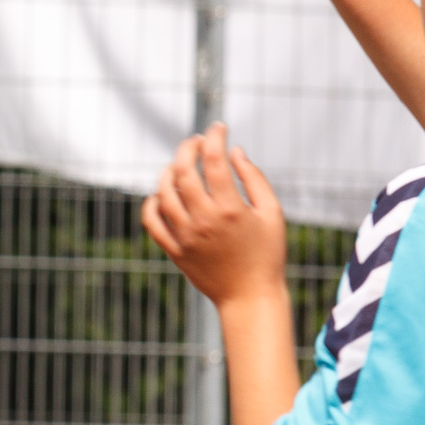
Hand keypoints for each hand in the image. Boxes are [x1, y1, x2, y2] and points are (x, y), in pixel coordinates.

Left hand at [142, 124, 287, 308]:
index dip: (214, 137)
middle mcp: (203, 220)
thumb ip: (254, 178)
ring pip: (163, 193)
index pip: (214, 160)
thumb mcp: (272, 213)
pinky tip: (161, 194)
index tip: (218, 127)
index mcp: (231, 209)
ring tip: (181, 165)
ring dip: (169, 172)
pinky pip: (151, 221)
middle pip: (183, 171)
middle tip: (196, 141)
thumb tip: (235, 151)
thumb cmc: (267, 253)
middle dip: (187, 148)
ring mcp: (184, 236)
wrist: (248, 296)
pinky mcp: (173, 250)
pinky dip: (151, 203)